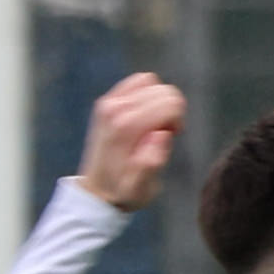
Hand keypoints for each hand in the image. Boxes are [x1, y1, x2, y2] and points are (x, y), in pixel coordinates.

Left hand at [75, 72, 186, 213]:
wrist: (96, 191)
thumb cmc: (123, 192)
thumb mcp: (141, 190)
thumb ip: (151, 164)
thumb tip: (161, 135)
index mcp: (127, 127)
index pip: (170, 103)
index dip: (177, 121)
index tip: (169, 139)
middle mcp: (116, 108)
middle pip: (164, 91)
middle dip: (170, 112)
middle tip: (160, 136)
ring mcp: (108, 101)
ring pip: (152, 82)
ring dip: (158, 102)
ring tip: (151, 126)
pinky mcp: (107, 100)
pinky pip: (138, 81)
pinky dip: (146, 94)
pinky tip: (144, 116)